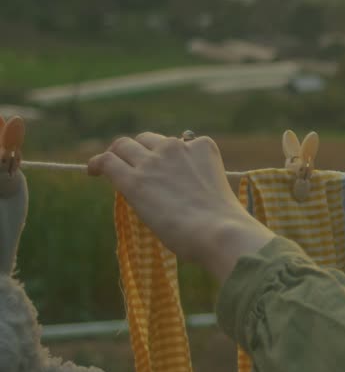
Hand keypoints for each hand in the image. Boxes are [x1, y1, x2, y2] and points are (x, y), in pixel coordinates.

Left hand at [88, 133, 272, 279]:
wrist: (220, 232)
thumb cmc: (224, 223)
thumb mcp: (215, 189)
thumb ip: (197, 180)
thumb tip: (180, 195)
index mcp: (203, 146)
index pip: (176, 143)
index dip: (164, 156)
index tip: (159, 169)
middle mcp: (176, 147)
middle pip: (146, 139)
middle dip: (138, 152)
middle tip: (132, 167)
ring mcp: (154, 162)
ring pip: (124, 146)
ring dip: (117, 156)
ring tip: (107, 167)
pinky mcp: (134, 180)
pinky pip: (107, 162)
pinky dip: (97, 164)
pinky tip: (92, 171)